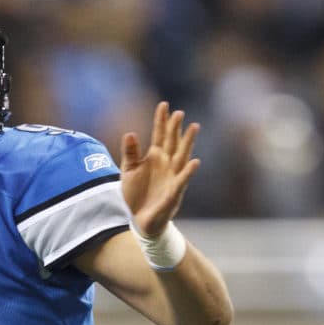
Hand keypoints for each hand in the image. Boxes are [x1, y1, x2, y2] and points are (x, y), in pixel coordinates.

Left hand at [120, 101, 199, 236]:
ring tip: (194, 127)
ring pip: (182, 156)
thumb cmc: (136, 194)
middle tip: (179, 112)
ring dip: (188, 143)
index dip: (161, 121)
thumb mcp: (129, 171)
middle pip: (172, 142)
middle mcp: (166, 164)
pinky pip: (182, 181)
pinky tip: (194, 162)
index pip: (159, 135)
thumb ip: (131, 153)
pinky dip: (188, 172)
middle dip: (175, 128)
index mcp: (154, 157)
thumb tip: (130, 133)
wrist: (140, 219)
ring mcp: (172, 177)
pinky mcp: (174, 192)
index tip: (164, 104)